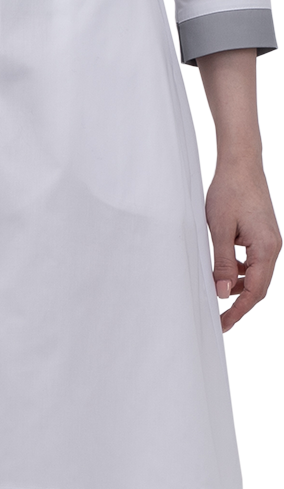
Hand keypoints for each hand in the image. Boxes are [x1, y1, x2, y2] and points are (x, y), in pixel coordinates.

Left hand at [205, 155, 281, 331]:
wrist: (241, 165)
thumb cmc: (230, 192)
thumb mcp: (220, 230)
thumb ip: (222, 263)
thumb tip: (222, 292)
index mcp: (265, 249)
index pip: (254, 291)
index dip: (238, 311)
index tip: (223, 323)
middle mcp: (273, 247)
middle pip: (258, 287)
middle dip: (239, 304)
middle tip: (219, 318)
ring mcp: (270, 241)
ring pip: (256, 275)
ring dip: (238, 286)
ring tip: (216, 289)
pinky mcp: (263, 236)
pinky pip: (254, 262)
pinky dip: (240, 270)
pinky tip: (223, 268)